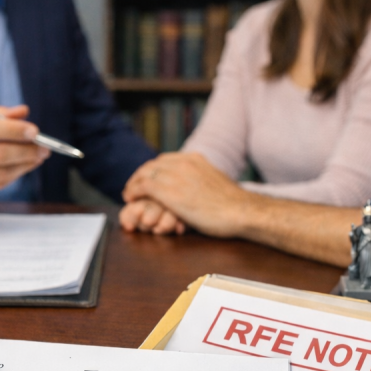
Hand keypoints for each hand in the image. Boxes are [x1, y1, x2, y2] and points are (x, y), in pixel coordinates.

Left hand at [123, 153, 252, 237]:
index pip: (164, 160)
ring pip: (144, 174)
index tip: (145, 179)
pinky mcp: (170, 193)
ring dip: (133, 184)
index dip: (151, 170)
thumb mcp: (215, 182)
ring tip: (129, 195)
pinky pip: (143, 187)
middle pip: (152, 165)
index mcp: (195, 159)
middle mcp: (184, 163)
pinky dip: (133, 191)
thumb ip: (201, 180)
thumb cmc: (233, 205)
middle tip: (132, 188)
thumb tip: (198, 187)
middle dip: (140, 176)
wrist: (241, 211)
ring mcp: (176, 176)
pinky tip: (130, 199)